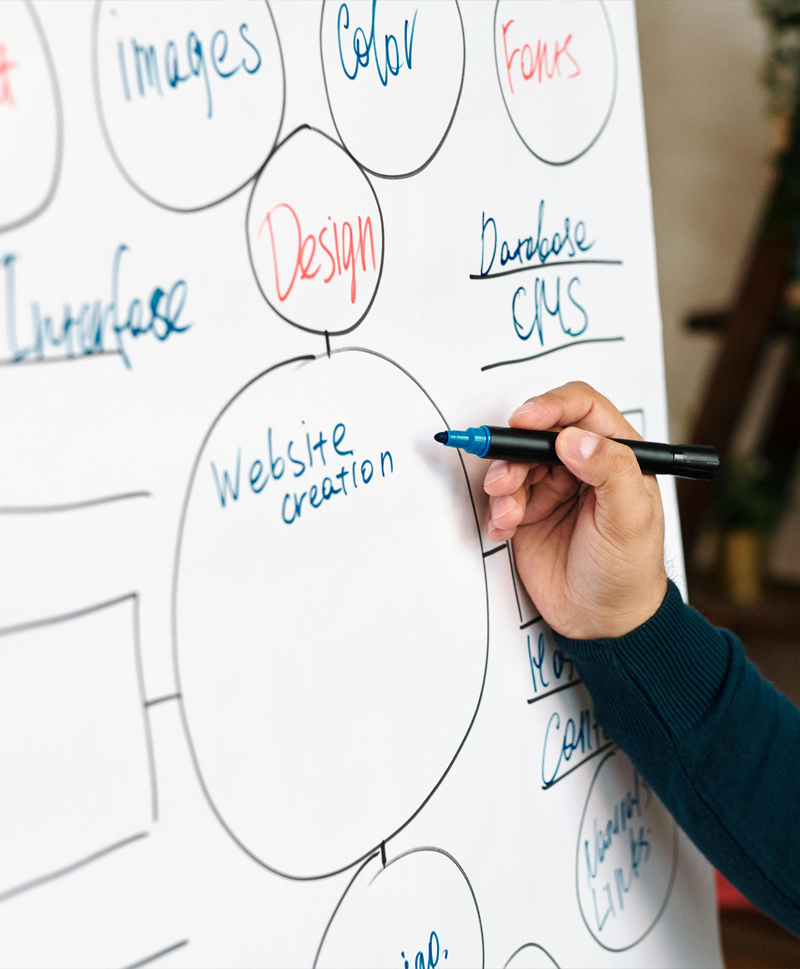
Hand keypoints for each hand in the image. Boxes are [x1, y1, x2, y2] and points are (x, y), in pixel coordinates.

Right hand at [483, 382, 667, 638]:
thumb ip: (610, 471)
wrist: (602, 622)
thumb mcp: (630, 519)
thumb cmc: (629, 571)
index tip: (525, 420)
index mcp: (616, 453)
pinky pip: (502, 495)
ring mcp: (552, 487)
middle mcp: (581, 464)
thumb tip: (573, 438)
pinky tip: (507, 529)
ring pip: (515, 463)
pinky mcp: (528, 511)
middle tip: (505, 478)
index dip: (550, 406)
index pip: (581, 407)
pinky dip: (497, 508)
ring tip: (509, 514)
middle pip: (537, 433)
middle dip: (515, 452)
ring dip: (504, 484)